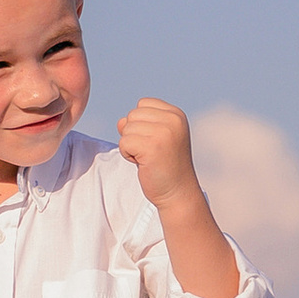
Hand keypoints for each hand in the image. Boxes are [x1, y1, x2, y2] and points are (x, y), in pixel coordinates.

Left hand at [115, 98, 202, 213]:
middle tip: (150, 152)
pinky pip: (124, 142)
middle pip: (132, 115)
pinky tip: (143, 164)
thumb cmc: (165, 166)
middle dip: (134, 135)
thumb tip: (120, 122)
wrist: (178, 193)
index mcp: (176, 114)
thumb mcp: (155, 138)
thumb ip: (139, 124)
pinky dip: (127, 155)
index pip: (143, 104)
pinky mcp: (152, 147)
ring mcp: (164, 133)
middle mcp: (173, 120)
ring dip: (130, 146)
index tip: (155, 142)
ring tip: (148, 158)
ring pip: (126, 128)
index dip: (141, 124)